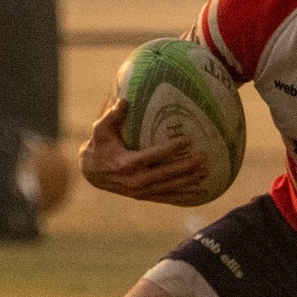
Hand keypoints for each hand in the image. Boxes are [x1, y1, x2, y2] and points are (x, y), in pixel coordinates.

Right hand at [79, 98, 210, 202]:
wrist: (91, 172)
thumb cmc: (99, 145)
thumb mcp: (100, 129)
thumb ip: (112, 116)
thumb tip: (124, 99)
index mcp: (127, 164)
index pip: (154, 156)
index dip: (172, 149)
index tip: (188, 140)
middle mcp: (135, 181)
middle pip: (166, 174)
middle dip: (186, 166)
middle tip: (204, 157)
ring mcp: (140, 192)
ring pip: (169, 187)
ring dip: (188, 181)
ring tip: (206, 172)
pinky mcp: (143, 197)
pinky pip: (166, 197)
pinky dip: (182, 195)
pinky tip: (199, 192)